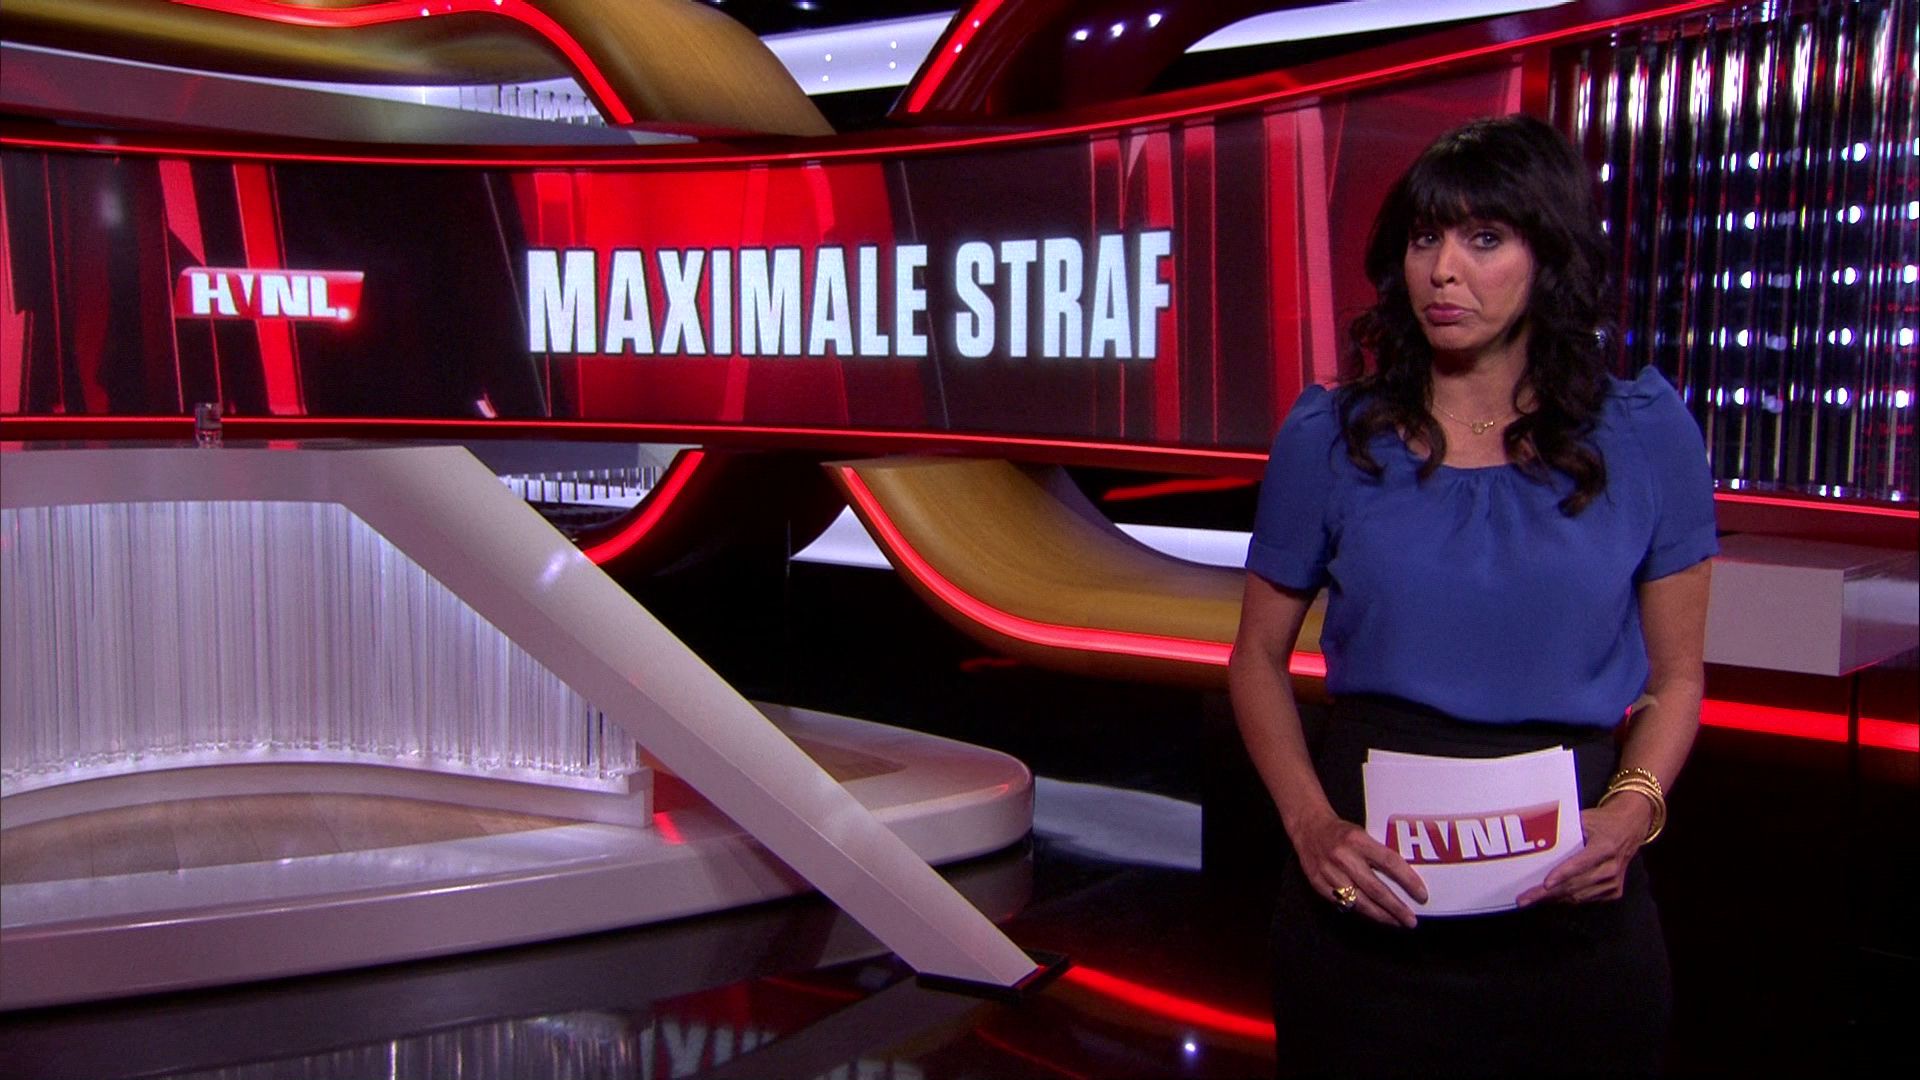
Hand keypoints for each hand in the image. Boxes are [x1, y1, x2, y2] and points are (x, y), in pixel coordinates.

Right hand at [1291, 811, 1427, 927]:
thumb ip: (1379, 854)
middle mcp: (1343, 856)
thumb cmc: (1342, 832)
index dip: (1408, 880)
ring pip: (1359, 901)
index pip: (1389, 862)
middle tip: (1411, 920)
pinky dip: (1360, 912)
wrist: (1308, 827)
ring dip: (1381, 915)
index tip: (1422, 895)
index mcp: (1358, 840)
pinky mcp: (1318, 884)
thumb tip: (1406, 880)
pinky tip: (1373, 916)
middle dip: (1396, 908)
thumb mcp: (1363, 834)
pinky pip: (1343, 903)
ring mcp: (1329, 872)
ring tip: (1396, 923)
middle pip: (1375, 888)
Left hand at [1516, 797, 1650, 906]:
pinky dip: (1567, 899)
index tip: (1545, 884)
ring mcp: (1614, 882)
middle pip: (1575, 884)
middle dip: (1547, 894)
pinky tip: (1550, 897)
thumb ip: (1563, 829)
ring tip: (1531, 899)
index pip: (1581, 863)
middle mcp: (1612, 867)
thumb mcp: (1585, 818)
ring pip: (1579, 896)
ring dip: (1553, 899)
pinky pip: (1586, 899)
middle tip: (1524, 899)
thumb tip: (1534, 835)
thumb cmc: (1603, 821)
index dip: (1562, 874)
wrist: (1630, 828)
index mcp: (1605, 846)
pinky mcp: (1614, 891)